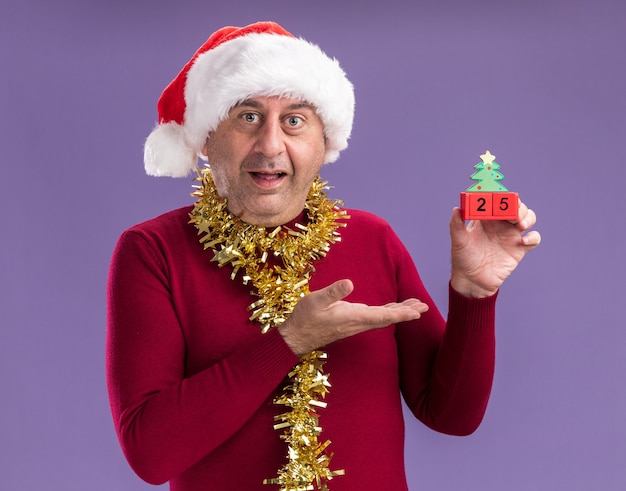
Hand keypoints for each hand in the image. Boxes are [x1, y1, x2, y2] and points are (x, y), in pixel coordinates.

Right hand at [278, 279, 428, 355]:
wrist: (297, 336)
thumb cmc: (305, 318)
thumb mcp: (316, 300)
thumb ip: (333, 293)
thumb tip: (349, 283)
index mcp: (353, 317)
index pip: (383, 316)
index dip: (401, 314)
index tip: (416, 312)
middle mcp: (359, 322)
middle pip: (388, 318)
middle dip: (407, 312)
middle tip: (425, 306)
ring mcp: (356, 323)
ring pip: (384, 318)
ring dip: (400, 312)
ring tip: (416, 305)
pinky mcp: (353, 321)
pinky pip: (376, 317)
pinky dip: (389, 312)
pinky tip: (395, 308)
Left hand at [449, 200, 540, 296]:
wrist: (473, 281)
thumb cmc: (463, 259)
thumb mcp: (458, 241)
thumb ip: (456, 225)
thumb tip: (456, 209)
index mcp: (486, 218)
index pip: (498, 201)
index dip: (502, 197)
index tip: (500, 201)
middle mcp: (500, 224)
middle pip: (516, 206)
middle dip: (518, 206)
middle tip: (513, 215)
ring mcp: (511, 235)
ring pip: (528, 218)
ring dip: (528, 217)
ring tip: (520, 225)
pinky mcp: (519, 249)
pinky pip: (534, 238)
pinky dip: (533, 237)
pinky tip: (522, 242)